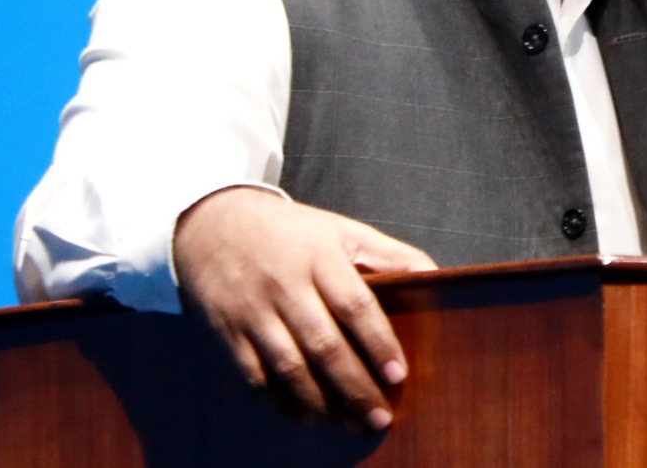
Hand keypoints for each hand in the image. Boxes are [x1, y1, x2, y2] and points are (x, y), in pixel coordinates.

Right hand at [172, 186, 435, 428]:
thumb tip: (434, 277)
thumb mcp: (340, 230)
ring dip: (323, 403)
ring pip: (290, 368)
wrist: (212, 223)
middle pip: (323, 345)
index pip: (354, 304)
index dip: (377, 342)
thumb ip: (389, 254)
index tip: (398, 374)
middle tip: (380, 415)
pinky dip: (284, 403)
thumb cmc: (290, 232)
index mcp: (319, 257)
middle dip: (355, 385)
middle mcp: (285, 286)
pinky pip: (257, 378)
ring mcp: (253, 312)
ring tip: (352, 423)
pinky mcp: (228, 334)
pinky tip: (310, 417)